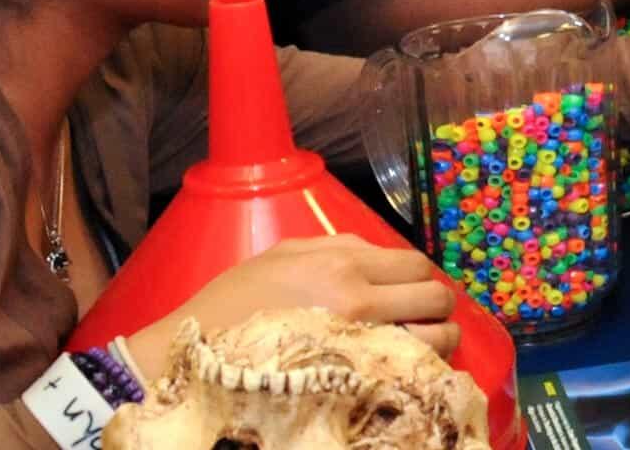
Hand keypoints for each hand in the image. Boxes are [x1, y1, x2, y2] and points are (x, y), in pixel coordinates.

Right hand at [128, 235, 459, 377]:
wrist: (192, 355)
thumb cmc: (232, 305)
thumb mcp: (281, 256)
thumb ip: (333, 249)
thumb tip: (375, 258)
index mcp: (340, 263)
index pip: (414, 264)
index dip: (420, 280)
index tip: (413, 295)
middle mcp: (357, 298)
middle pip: (433, 298)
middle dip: (437, 311)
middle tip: (423, 325)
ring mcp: (358, 342)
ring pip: (433, 340)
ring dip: (436, 345)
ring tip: (419, 354)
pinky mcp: (352, 380)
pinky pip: (407, 374)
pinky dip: (415, 373)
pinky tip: (401, 376)